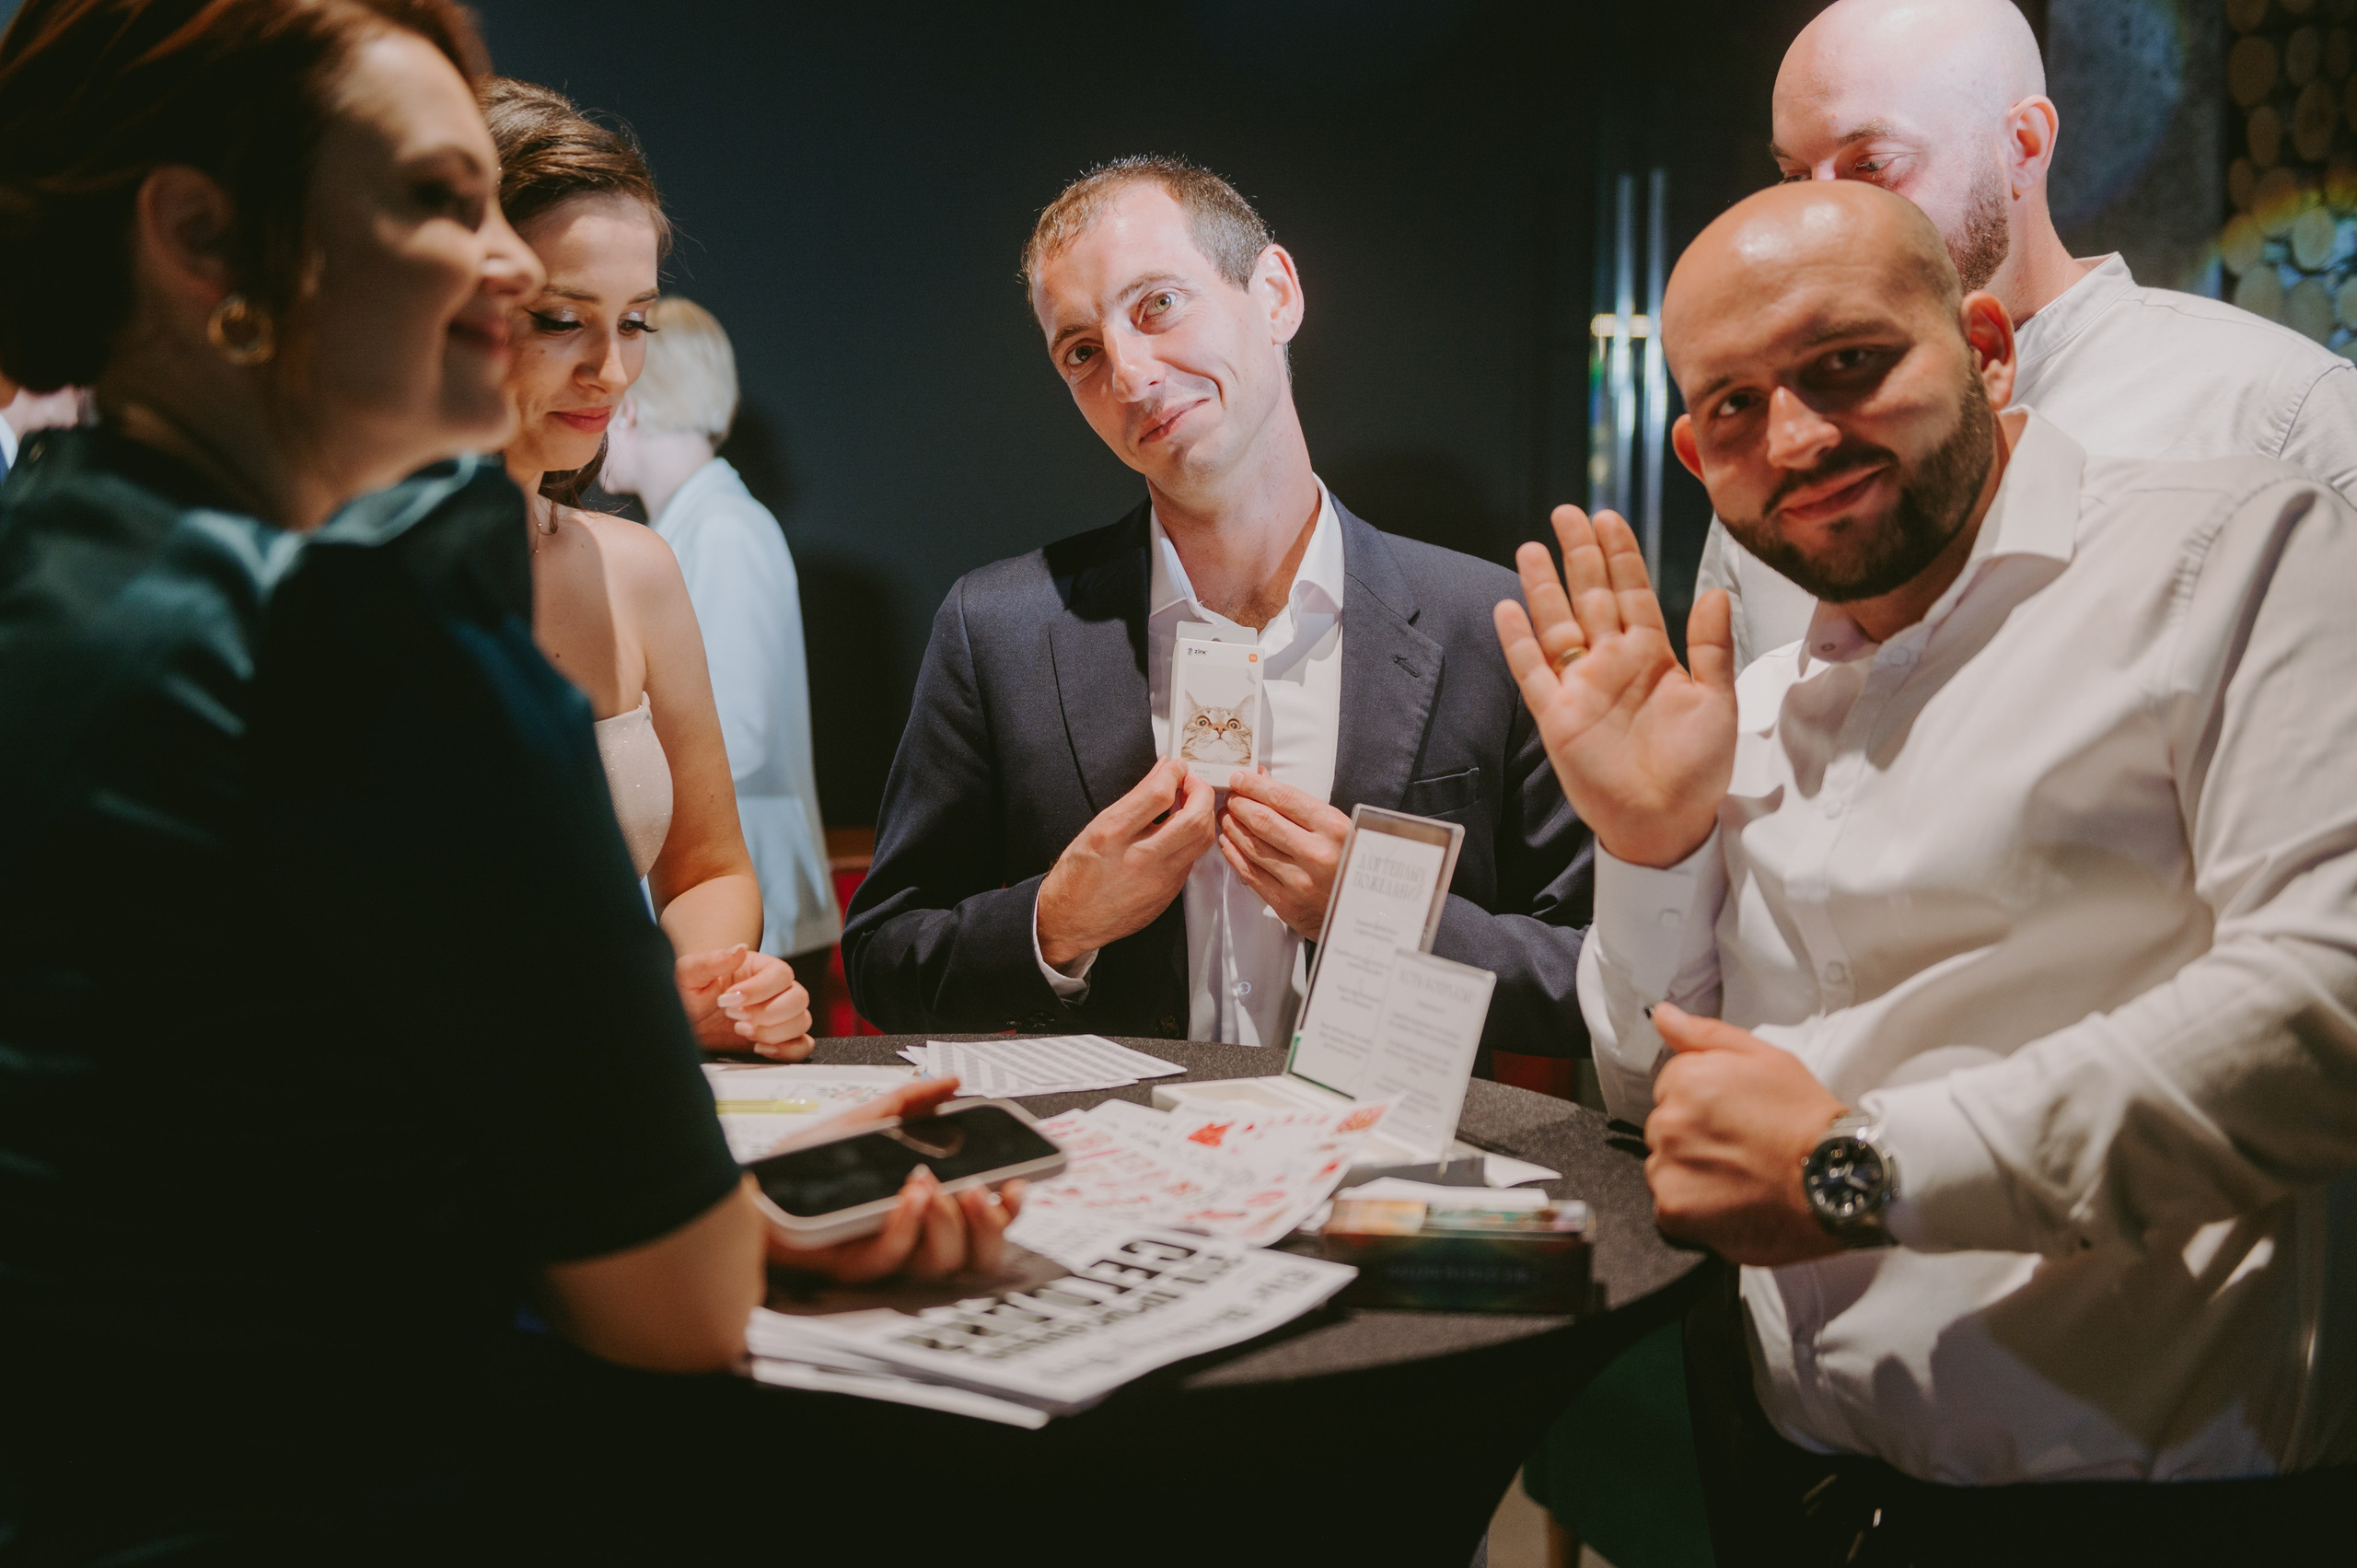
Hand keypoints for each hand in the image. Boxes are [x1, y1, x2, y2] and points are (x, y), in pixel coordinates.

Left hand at [676, 945, 813, 1059]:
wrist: (684, 1023)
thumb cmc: (688, 994)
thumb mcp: (689, 975)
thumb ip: (711, 961)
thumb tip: (739, 949)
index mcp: (760, 968)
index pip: (781, 975)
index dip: (759, 990)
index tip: (727, 1000)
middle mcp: (776, 990)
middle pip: (799, 998)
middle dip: (767, 1013)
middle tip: (735, 1018)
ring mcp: (780, 1016)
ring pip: (802, 1021)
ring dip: (773, 1032)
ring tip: (741, 1031)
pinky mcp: (779, 1040)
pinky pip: (803, 1046)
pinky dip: (787, 1051)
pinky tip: (758, 1047)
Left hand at [764, 1079, 1025, 1281]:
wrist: (757, 1185)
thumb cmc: (811, 1162)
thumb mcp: (868, 1120)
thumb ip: (912, 1102)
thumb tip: (951, 1082)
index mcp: (928, 1205)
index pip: (985, 1221)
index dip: (1009, 1210)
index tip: (1019, 1183)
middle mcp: (916, 1235)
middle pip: (977, 1255)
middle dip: (989, 1225)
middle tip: (979, 1190)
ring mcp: (888, 1252)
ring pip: (940, 1261)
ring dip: (946, 1223)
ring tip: (932, 1183)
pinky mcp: (855, 1264)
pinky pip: (892, 1257)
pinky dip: (906, 1226)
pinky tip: (908, 1194)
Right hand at [1036, 757, 1216, 968]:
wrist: (1070, 919)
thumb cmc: (1077, 873)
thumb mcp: (1096, 826)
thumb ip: (1135, 796)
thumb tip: (1161, 770)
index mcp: (1113, 835)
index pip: (1159, 794)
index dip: (1175, 773)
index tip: (1176, 768)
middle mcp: (1138, 857)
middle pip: (1193, 818)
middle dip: (1200, 792)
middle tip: (1191, 785)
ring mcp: (1158, 879)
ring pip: (1201, 839)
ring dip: (1203, 815)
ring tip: (1190, 806)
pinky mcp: (1168, 893)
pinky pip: (1192, 860)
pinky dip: (1191, 839)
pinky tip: (1179, 834)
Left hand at [1219, 768, 1349, 938]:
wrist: (1366, 910)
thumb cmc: (1352, 865)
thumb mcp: (1339, 828)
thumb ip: (1301, 806)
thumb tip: (1264, 780)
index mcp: (1334, 829)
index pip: (1283, 798)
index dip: (1254, 785)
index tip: (1240, 778)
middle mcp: (1316, 854)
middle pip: (1262, 820)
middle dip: (1239, 804)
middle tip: (1231, 797)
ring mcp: (1299, 881)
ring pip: (1252, 846)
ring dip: (1232, 827)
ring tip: (1227, 816)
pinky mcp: (1286, 903)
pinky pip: (1250, 873)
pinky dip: (1234, 854)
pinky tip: (1229, 842)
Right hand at [1492, 506, 1736, 867]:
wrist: (1667, 821)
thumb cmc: (1698, 768)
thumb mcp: (1717, 702)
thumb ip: (1712, 648)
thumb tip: (1714, 592)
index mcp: (1652, 655)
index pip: (1633, 591)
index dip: (1620, 554)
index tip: (1608, 517)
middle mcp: (1612, 663)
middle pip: (1590, 596)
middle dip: (1578, 554)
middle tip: (1566, 513)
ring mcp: (1581, 687)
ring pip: (1556, 625)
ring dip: (1543, 588)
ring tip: (1531, 548)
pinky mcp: (1557, 716)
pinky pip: (1533, 672)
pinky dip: (1519, 641)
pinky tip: (1508, 608)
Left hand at [1642, 1004, 1845, 1265]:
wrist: (1833, 1183)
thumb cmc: (1806, 1119)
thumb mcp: (1766, 1058)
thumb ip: (1705, 1034)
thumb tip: (1663, 1014)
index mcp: (1685, 1081)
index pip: (1672, 1087)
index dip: (1707, 1102)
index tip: (1736, 1115)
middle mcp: (1668, 1123)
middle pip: (1666, 1127)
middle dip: (1695, 1135)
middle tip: (1742, 1146)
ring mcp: (1667, 1169)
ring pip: (1666, 1166)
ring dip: (1691, 1172)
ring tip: (1739, 1177)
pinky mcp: (1673, 1211)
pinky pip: (1671, 1206)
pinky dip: (1694, 1207)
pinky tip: (1731, 1202)